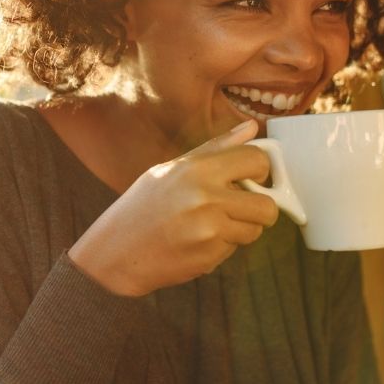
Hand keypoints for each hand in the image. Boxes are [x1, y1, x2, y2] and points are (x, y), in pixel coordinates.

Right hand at [68, 119, 278, 296]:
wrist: (117, 250)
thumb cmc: (144, 205)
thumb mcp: (173, 168)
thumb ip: (216, 149)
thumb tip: (252, 127)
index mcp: (197, 169)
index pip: (257, 161)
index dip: (261, 170)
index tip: (252, 178)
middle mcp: (206, 197)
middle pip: (267, 205)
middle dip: (260, 208)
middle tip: (240, 207)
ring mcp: (209, 229)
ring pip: (254, 230)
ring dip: (241, 229)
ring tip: (211, 224)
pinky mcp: (209, 256)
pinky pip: (235, 249)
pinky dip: (222, 246)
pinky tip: (196, 240)